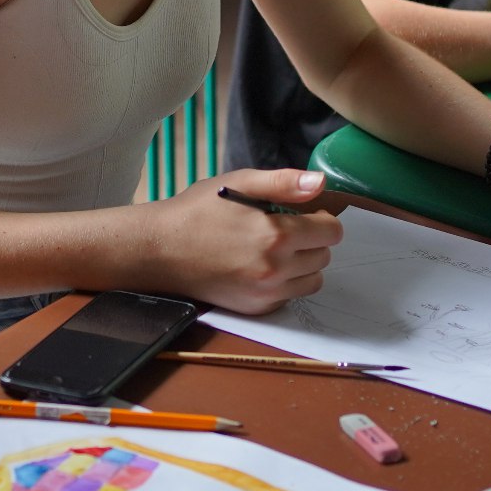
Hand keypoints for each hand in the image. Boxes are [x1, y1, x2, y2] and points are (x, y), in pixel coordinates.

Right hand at [146, 168, 343, 313]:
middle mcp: (276, 268)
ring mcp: (265, 292)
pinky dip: (285, 283)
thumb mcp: (239, 182)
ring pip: (312, 280)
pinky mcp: (255, 308)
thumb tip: (321, 182)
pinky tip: (261, 267)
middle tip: (285, 229)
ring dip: (303, 264)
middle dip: (312, 240)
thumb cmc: (196, 212)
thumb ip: (284, 182)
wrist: (159, 250)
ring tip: (275, 249)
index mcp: (277, 234)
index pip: (331, 231)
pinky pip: (290, 296)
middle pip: (324, 256)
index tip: (306, 214)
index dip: (321, 218)